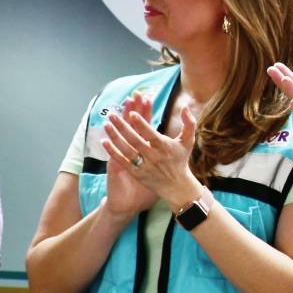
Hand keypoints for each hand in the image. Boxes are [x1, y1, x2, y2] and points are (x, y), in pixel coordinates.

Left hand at [102, 92, 199, 209]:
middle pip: (135, 140)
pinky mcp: (137, 174)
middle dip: (122, 126)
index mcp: (165, 147)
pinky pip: (122, 161)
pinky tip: (104, 142)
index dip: (142, 124)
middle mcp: (153, 156)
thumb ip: (188, 123)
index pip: (151, 134)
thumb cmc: (180, 160)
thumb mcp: (188, 141)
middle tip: (112, 115)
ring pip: (126, 150)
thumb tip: (184, 106)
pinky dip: (113, 152)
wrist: (176, 186)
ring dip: (115, 137)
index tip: (132, 113)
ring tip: (106, 125)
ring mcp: (144, 166)